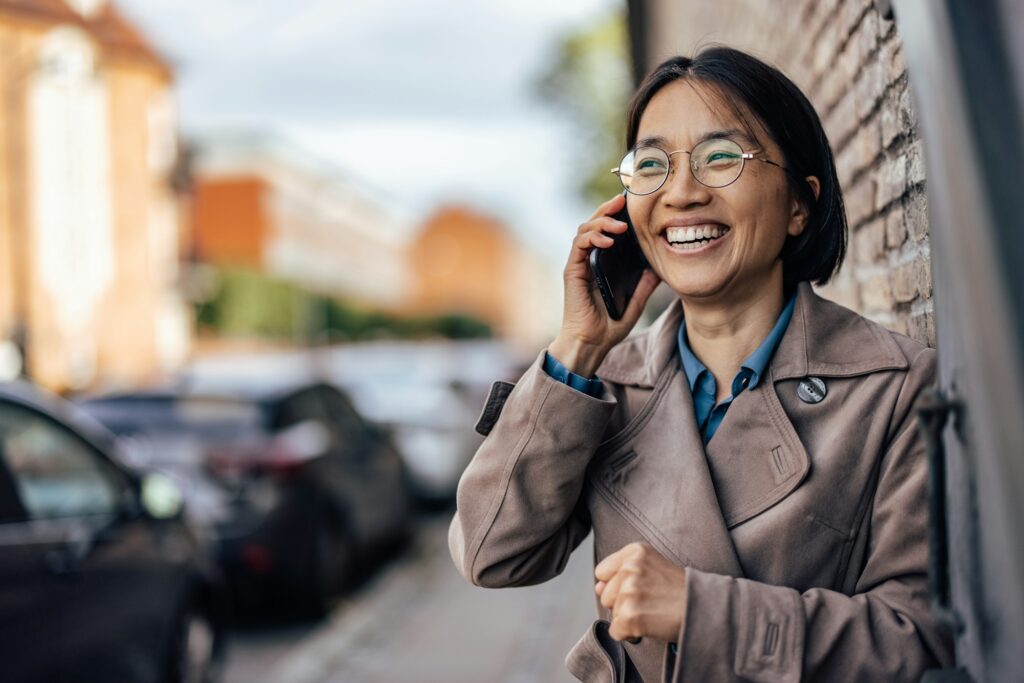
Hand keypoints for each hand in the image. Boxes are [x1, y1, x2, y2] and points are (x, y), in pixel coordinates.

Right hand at [549, 194, 660, 376]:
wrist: (591, 343)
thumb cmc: (609, 325)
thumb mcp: (635, 301)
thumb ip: (645, 285)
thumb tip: (659, 268)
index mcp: (600, 264)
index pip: (606, 231)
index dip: (615, 216)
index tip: (631, 207)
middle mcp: (587, 260)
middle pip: (593, 224)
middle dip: (607, 210)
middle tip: (623, 202)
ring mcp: (578, 264)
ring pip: (585, 230)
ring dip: (602, 222)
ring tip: (621, 226)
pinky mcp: (572, 271)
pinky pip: (579, 245)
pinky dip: (592, 238)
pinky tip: (608, 240)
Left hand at [594, 542, 687, 642]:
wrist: (704, 610)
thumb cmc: (680, 591)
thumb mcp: (652, 569)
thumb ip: (621, 574)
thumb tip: (597, 588)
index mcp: (635, 551)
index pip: (603, 572)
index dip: (616, 585)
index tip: (639, 588)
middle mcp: (630, 567)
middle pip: (604, 594)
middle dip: (621, 603)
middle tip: (650, 603)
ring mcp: (630, 591)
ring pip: (611, 613)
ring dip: (628, 619)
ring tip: (653, 613)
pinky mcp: (630, 615)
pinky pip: (616, 632)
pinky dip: (630, 634)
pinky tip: (650, 625)